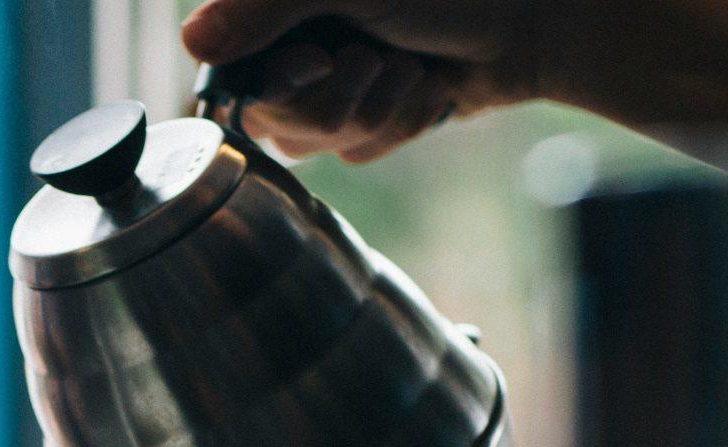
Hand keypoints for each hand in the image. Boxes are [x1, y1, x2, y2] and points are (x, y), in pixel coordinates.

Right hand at [180, 0, 543, 161]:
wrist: (536, 19)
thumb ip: (265, 8)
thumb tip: (191, 40)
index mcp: (281, 8)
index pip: (229, 73)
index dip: (273, 85)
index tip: (318, 63)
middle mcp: (297, 43)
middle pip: (273, 121)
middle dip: (336, 103)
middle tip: (376, 59)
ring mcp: (334, 82)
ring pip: (317, 144)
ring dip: (376, 113)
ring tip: (411, 70)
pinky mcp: (370, 114)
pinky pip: (358, 152)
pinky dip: (400, 124)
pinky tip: (426, 89)